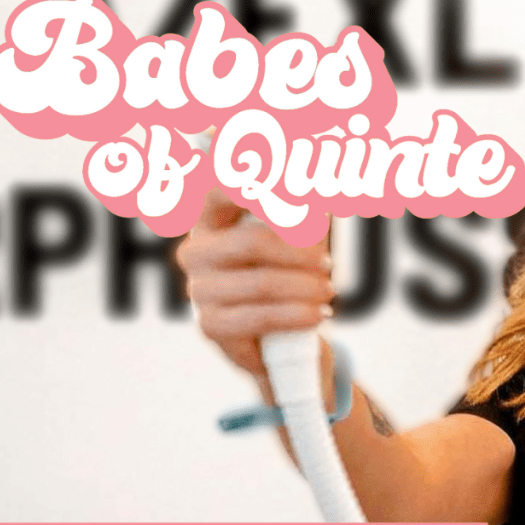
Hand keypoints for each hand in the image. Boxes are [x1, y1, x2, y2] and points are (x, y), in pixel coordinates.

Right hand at [176, 188, 333, 376]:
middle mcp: (196, 251)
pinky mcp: (210, 325)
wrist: (273, 335)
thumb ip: (305, 212)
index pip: (222, 189)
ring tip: (328, 291)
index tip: (300, 197)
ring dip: (306, 287)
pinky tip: (318, 314)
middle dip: (301, 255)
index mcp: (210, 217)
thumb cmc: (284, 271)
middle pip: (253, 243)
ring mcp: (199, 290)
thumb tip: (325, 203)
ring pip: (262, 283)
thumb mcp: (296, 235)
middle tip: (328, 265)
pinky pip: (261, 317)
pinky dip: (297, 315)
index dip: (258, 190)